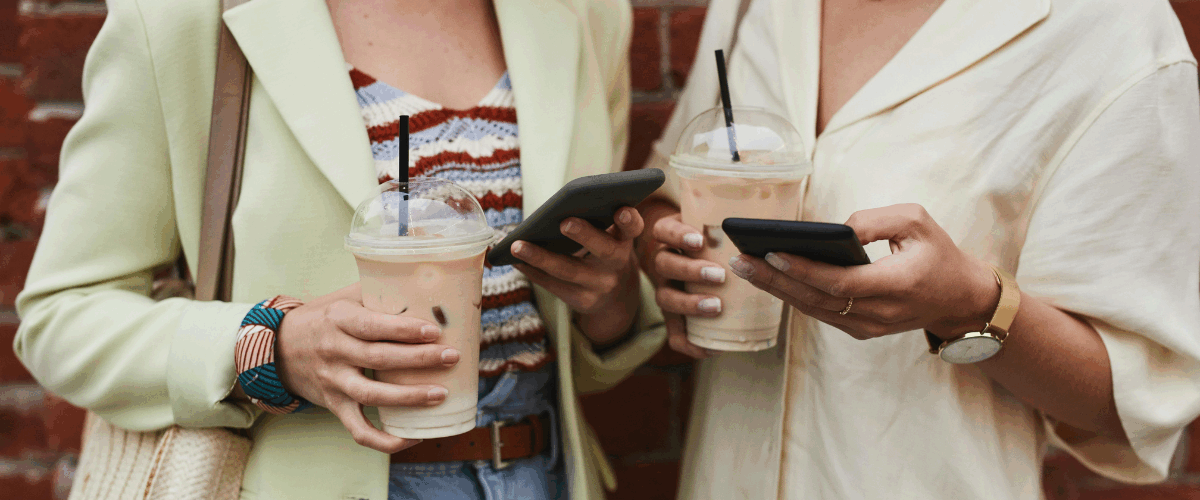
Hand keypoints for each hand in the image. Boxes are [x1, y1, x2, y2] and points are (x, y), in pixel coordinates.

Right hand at [274, 283, 458, 452]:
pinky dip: (384, 440)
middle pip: (378, 359)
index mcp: (338, 319)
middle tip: (451, 357)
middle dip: (419, 359)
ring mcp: (333, 381)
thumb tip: (425, 283)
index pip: (372, 326)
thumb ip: (377, 291)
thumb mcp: (343, 297)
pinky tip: (412, 437)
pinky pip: (358, 429)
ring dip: (408, 398)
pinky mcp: (334, 405)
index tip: (434, 331)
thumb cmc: (323, 318)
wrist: (279, 349)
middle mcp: (333, 350)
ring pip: (371, 395)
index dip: (403, 330)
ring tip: (441, 394)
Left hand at [510, 206, 643, 345]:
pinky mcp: (583, 301)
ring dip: (540, 257)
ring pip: (568, 271)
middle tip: (564, 222)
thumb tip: (557, 207)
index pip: (632, 228)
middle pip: (603, 249)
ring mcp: (600, 285)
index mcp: (624, 240)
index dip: (628, 219)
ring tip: (516, 246)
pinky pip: (553, 285)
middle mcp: (617, 264)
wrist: (615, 294)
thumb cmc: (603, 251)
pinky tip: (515, 261)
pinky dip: (532, 272)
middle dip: (584, 235)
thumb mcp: (609, 236)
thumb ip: (596, 220)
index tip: (620, 209)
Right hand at [636, 198, 725, 358]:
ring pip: (664, 298)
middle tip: (719, 275)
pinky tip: (711, 347)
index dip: (678, 235)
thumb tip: (776, 224)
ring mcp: (665, 290)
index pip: (664, 230)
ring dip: (689, 304)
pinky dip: (690, 342)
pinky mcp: (672, 317)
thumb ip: (734, 226)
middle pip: (664, 264)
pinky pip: (674, 334)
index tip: (699, 240)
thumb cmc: (713, 241)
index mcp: (671, 236)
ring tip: (716, 306)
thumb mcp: (715, 227)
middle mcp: (663, 262)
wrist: (693, 261)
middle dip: (691, 270)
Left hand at [726, 204, 999, 339]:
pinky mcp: (860, 330)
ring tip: (745, 267)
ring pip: (814, 310)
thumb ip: (876, 220)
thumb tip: (837, 229)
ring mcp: (869, 327)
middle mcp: (879, 313)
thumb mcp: (917, 221)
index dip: (803, 269)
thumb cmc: (937, 253)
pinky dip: (793, 296)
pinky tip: (769, 279)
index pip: (839, 282)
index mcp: (896, 285)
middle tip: (741, 261)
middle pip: (817, 299)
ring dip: (777, 289)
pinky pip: (820, 313)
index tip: (771, 253)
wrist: (960, 299)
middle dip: (775, 280)